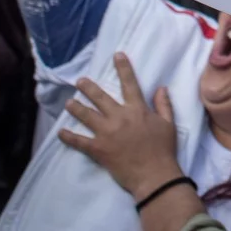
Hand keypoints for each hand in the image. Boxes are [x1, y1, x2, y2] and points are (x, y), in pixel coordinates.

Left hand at [56, 52, 181, 197]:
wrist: (154, 175)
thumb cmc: (163, 149)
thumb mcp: (169, 124)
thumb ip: (164, 105)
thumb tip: (161, 88)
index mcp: (138, 109)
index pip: (129, 84)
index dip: (123, 68)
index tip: (116, 55)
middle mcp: (119, 117)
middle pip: (100, 97)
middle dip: (88, 88)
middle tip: (80, 81)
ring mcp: (106, 133)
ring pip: (87, 115)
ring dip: (76, 108)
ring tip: (68, 102)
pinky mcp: (98, 149)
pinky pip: (79, 141)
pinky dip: (69, 137)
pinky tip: (60, 133)